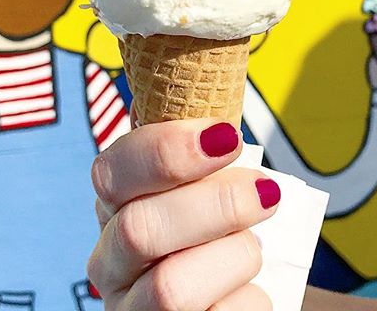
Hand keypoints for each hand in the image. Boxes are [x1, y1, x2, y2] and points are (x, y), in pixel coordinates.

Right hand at [88, 119, 277, 309]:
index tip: (227, 137)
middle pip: (140, 230)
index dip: (165, 151)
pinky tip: (251, 289)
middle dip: (215, 205)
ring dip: (234, 257)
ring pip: (172, 288)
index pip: (111, 172)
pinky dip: (249, 301)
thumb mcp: (203, 181)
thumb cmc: (218, 226)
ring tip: (254, 246)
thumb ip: (200, 149)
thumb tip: (210, 87)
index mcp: (114, 205)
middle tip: (267, 191)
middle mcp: (109, 261)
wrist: (233, 295)